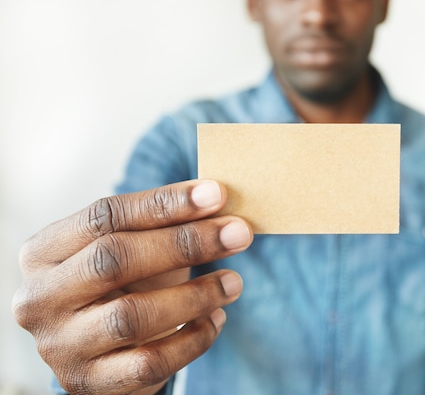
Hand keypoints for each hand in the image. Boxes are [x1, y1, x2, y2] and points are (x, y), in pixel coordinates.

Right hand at [12, 180, 252, 394]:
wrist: (101, 350)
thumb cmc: (122, 285)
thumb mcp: (132, 249)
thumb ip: (163, 224)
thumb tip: (218, 199)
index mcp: (44, 252)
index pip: (105, 216)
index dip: (165, 203)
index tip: (216, 194)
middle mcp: (41, 297)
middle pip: (114, 260)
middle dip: (185, 243)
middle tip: (238, 234)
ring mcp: (60, 345)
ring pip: (132, 316)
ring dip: (195, 295)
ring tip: (233, 282)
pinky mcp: (87, 382)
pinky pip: (150, 362)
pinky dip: (193, 339)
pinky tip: (216, 319)